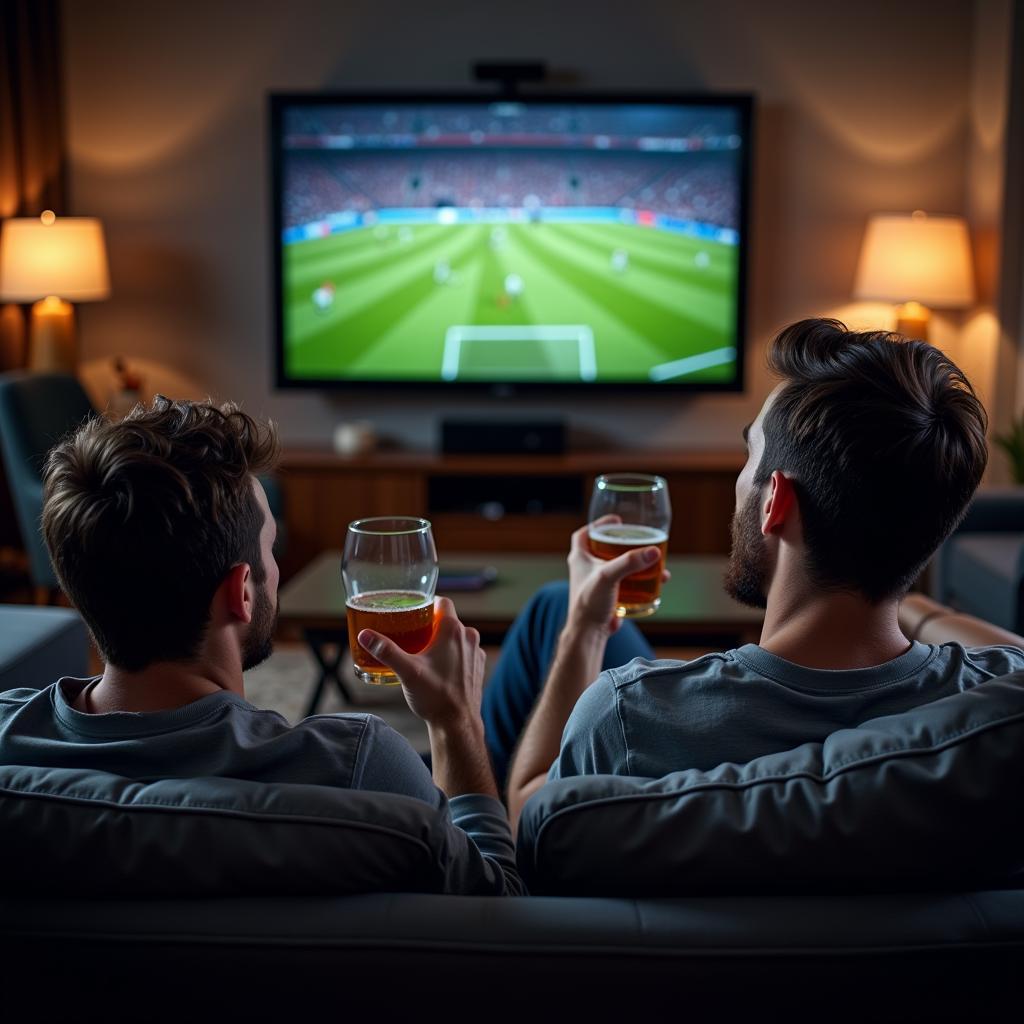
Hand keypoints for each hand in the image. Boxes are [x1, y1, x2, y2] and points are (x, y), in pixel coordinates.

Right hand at [358, 597, 485, 730]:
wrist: (457, 723)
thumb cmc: (436, 697)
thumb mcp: (406, 671)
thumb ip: (386, 651)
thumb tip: (365, 635)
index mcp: (453, 630)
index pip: (443, 602)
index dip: (428, 603)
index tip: (414, 610)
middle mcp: (468, 637)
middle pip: (448, 619)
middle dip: (430, 624)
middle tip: (411, 633)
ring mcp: (475, 652)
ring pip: (456, 636)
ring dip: (442, 640)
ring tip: (422, 651)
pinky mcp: (477, 667)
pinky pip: (463, 651)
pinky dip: (452, 654)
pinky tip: (437, 667)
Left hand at [567, 515, 669, 634]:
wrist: (589, 633)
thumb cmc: (589, 603)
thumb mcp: (608, 576)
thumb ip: (629, 562)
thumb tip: (653, 552)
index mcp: (580, 558)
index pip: (584, 534)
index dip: (599, 525)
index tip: (616, 521)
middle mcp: (587, 568)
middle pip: (607, 548)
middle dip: (625, 543)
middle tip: (641, 539)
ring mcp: (598, 583)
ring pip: (619, 566)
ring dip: (637, 563)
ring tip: (655, 560)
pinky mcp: (609, 596)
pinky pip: (627, 583)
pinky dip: (640, 580)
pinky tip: (656, 581)